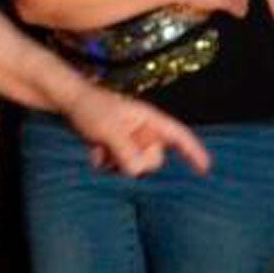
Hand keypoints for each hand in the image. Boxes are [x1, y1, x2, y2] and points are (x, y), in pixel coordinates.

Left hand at [65, 83, 208, 176]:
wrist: (67, 102)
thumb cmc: (90, 107)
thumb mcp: (108, 128)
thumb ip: (125, 149)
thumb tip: (138, 171)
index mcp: (150, 119)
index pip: (178, 135)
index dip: (194, 151)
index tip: (206, 169)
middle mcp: (144, 132)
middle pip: (155, 160)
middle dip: (136, 160)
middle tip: (114, 146)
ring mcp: (131, 142)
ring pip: (137, 167)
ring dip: (118, 163)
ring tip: (102, 147)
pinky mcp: (118, 151)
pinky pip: (121, 170)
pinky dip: (109, 165)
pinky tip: (96, 152)